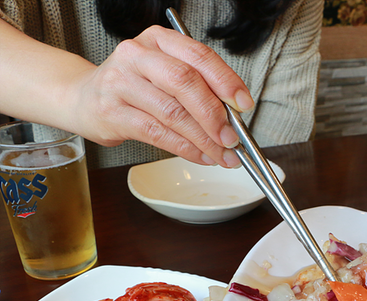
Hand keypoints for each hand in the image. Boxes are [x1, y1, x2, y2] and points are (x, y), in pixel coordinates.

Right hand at [67, 25, 252, 167]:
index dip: (226, 81)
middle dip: (215, 114)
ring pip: (173, 113)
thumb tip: (235, 115)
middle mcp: (137, 56)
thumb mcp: (164, 74)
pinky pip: (157, 133)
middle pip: (185, 82)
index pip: (199, 56)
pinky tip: (201, 155)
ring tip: (223, 153)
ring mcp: (121, 83)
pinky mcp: (112, 113)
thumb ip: (198, 87)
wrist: (83, 98)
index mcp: (158, 41)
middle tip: (233, 137)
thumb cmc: (134, 87)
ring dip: (204, 138)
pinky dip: (185, 148)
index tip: (244, 104)